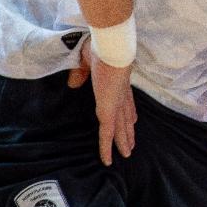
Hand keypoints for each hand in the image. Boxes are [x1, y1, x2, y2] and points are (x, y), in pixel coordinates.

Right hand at [67, 41, 137, 165]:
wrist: (109, 46)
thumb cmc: (98, 48)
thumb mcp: (87, 62)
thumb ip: (81, 74)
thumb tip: (73, 84)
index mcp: (118, 83)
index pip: (126, 102)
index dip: (129, 113)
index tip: (133, 122)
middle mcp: (120, 95)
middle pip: (126, 118)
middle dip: (128, 131)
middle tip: (131, 145)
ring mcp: (115, 104)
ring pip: (120, 129)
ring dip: (123, 142)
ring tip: (127, 154)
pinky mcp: (108, 111)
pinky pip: (107, 134)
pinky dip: (106, 147)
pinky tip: (107, 159)